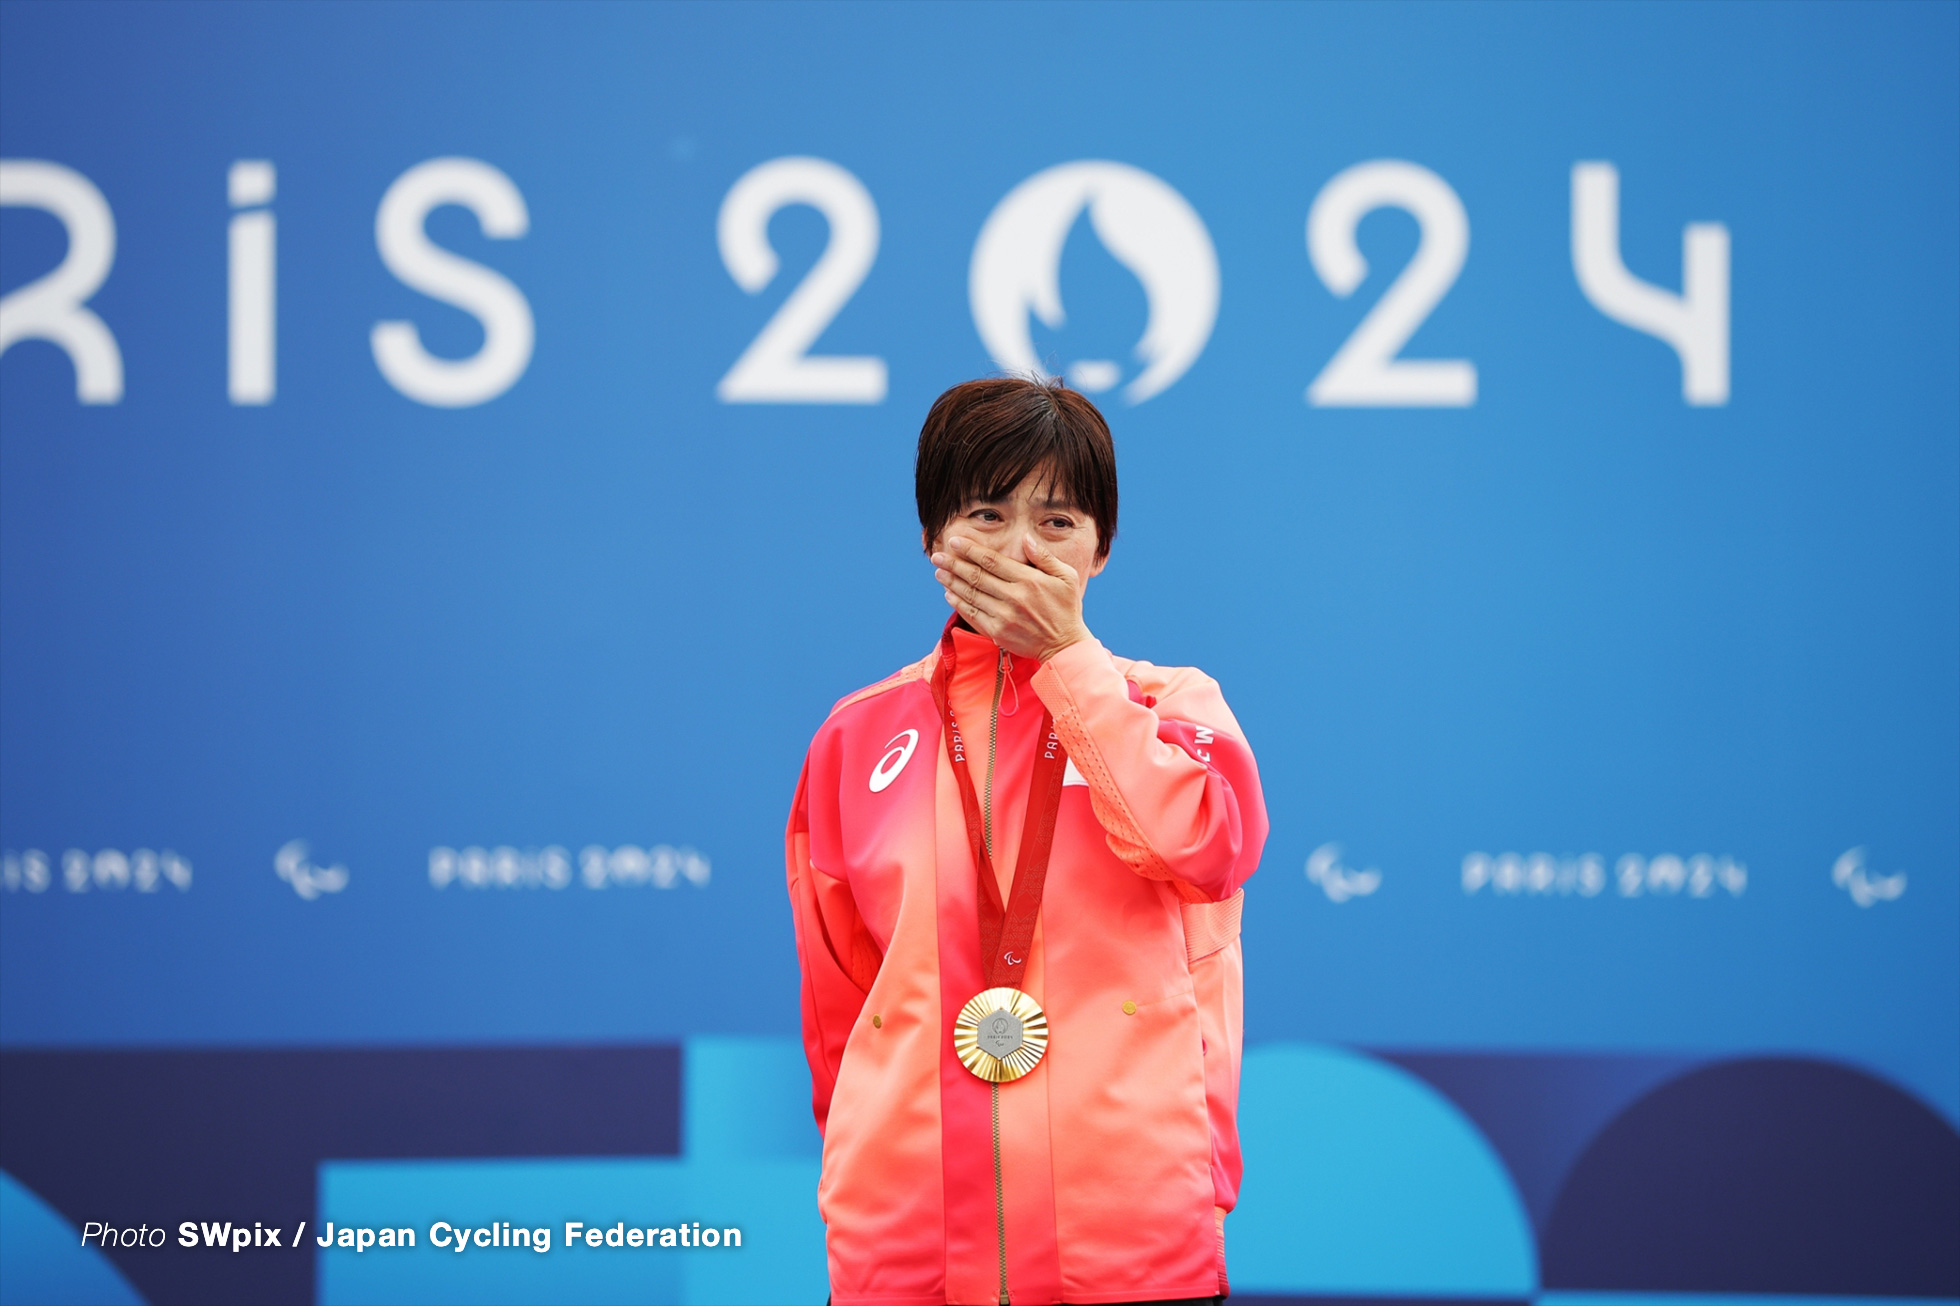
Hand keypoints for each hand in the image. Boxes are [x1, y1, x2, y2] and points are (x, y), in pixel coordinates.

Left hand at [932, 536, 1089, 662]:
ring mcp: (1003, 616)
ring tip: (939, 572)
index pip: (992, 560)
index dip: (971, 550)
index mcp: (1028, 580)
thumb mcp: (1066, 577)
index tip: (955, 541)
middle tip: (937, 556)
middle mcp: (1013, 597)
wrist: (1064, 646)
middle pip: (976, 576)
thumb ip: (1044, 557)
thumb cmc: (1066, 608)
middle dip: (953, 564)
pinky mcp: (998, 632)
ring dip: (952, 582)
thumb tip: (1026, 539)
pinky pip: (972, 614)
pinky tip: (949, 594)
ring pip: (971, 594)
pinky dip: (959, 603)